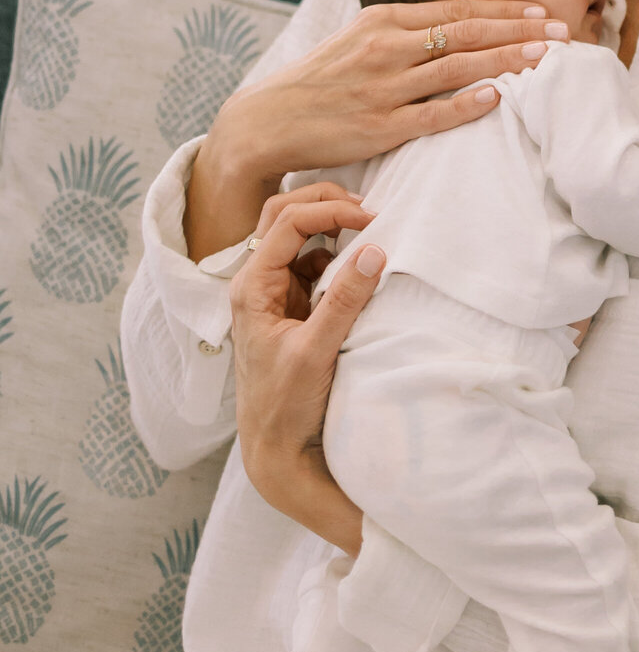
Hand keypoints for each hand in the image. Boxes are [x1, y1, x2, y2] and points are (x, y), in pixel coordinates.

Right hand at [187, 0, 567, 261]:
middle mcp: (386, 47)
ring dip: (505, 58)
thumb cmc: (321, 80)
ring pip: (456, 67)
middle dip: (519, 29)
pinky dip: (466, 102)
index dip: (504, 9)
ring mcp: (383, 87)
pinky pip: (431, 112)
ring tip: (545, 57)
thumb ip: (405, 32)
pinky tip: (497, 95)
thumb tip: (455, 26)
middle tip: (563, 31)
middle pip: (465, 32)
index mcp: (383, 21)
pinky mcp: (379, 126)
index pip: (456, 11)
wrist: (268, 119)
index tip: (542, 11)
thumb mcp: (359, 40)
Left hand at [230, 185, 380, 553]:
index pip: (287, 223)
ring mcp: (274, 293)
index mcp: (251, 287)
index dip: (329, 212)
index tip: (370, 219)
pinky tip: (357, 263)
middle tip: (367, 209)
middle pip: (283, 215)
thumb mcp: (317, 350)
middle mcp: (257, 283)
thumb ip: (345, 299)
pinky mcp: (292, 306)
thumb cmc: (285, 404)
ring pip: (295, 235)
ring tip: (366, 226)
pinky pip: (311, 262)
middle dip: (324, 204)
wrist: (275, 448)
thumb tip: (375, 250)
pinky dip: (335, 252)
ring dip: (328, 224)